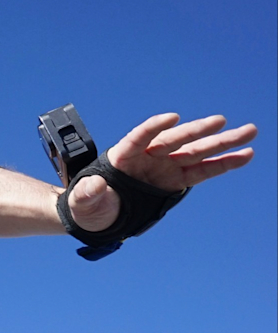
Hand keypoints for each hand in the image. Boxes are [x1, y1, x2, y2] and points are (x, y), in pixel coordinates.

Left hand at [68, 114, 256, 231]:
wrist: (98, 214)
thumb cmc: (88, 203)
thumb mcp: (83, 200)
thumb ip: (88, 192)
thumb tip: (95, 186)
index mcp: (123, 155)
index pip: (139, 137)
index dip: (154, 127)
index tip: (171, 118)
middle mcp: (148, 156)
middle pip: (175, 140)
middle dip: (197, 131)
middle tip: (220, 120)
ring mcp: (164, 166)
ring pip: (196, 151)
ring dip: (222, 142)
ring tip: (249, 132)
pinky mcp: (176, 180)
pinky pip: (202, 171)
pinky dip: (223, 164)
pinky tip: (244, 155)